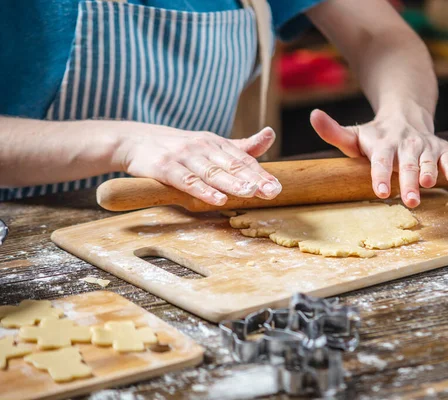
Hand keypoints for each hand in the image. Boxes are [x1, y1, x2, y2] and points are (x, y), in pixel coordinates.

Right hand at [115, 124, 281, 205]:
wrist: (134, 140)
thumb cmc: (178, 147)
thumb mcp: (210, 144)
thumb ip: (241, 146)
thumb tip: (270, 134)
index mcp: (216, 142)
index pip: (242, 159)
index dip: (260, 173)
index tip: (276, 187)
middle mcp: (203, 147)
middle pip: (231, 165)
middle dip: (253, 178)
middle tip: (272, 191)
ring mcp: (184, 156)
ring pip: (212, 172)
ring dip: (232, 183)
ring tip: (250, 193)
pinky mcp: (165, 167)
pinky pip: (187, 180)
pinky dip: (203, 190)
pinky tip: (217, 199)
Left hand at [310, 105, 447, 207]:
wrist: (405, 115)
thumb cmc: (375, 136)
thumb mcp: (354, 134)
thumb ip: (333, 132)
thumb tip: (313, 115)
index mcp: (382, 142)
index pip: (380, 160)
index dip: (380, 176)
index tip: (380, 193)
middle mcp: (404, 142)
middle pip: (406, 163)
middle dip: (408, 182)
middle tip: (409, 201)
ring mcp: (424, 144)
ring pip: (428, 159)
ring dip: (430, 172)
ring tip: (428, 185)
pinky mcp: (441, 147)